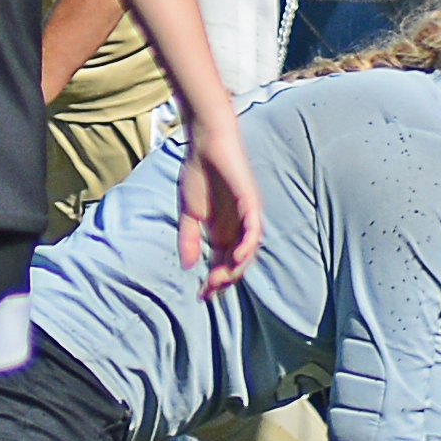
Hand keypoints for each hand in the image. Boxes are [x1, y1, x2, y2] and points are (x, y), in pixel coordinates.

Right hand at [174, 100, 264, 297]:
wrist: (205, 144)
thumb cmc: (199, 174)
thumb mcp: (189, 213)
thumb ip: (187, 238)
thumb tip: (186, 265)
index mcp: (224, 231)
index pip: (223, 263)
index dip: (215, 281)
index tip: (201, 296)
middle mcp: (239, 227)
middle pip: (238, 262)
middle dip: (224, 280)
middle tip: (208, 290)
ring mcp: (247, 216)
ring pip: (248, 251)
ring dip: (235, 268)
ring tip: (220, 280)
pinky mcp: (251, 204)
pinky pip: (254, 230)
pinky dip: (248, 246)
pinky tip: (236, 258)